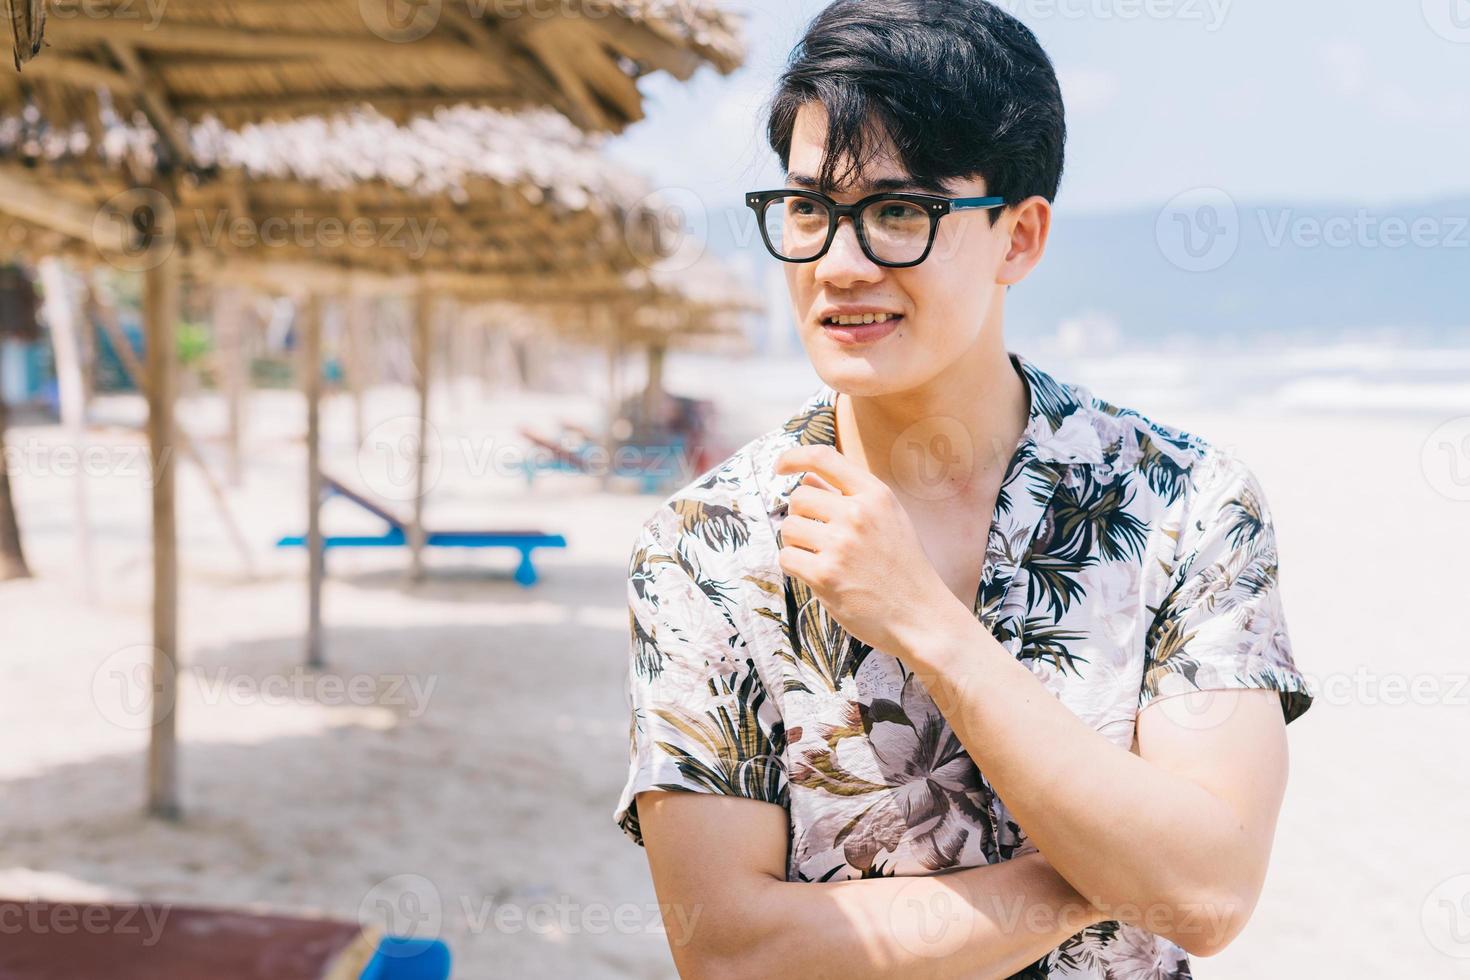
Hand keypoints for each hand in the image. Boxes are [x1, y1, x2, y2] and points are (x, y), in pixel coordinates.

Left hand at [773, 443, 963, 655]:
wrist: (920, 615)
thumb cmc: (903, 568)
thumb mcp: (888, 519)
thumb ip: (850, 496)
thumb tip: (808, 478)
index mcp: (875, 494)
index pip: (823, 457)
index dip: (794, 457)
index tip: (780, 467)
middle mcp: (858, 513)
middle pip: (799, 497)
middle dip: (801, 516)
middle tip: (818, 537)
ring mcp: (840, 544)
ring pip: (788, 528)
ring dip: (796, 543)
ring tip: (821, 557)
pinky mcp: (825, 575)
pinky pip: (786, 558)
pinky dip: (795, 566)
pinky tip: (817, 575)